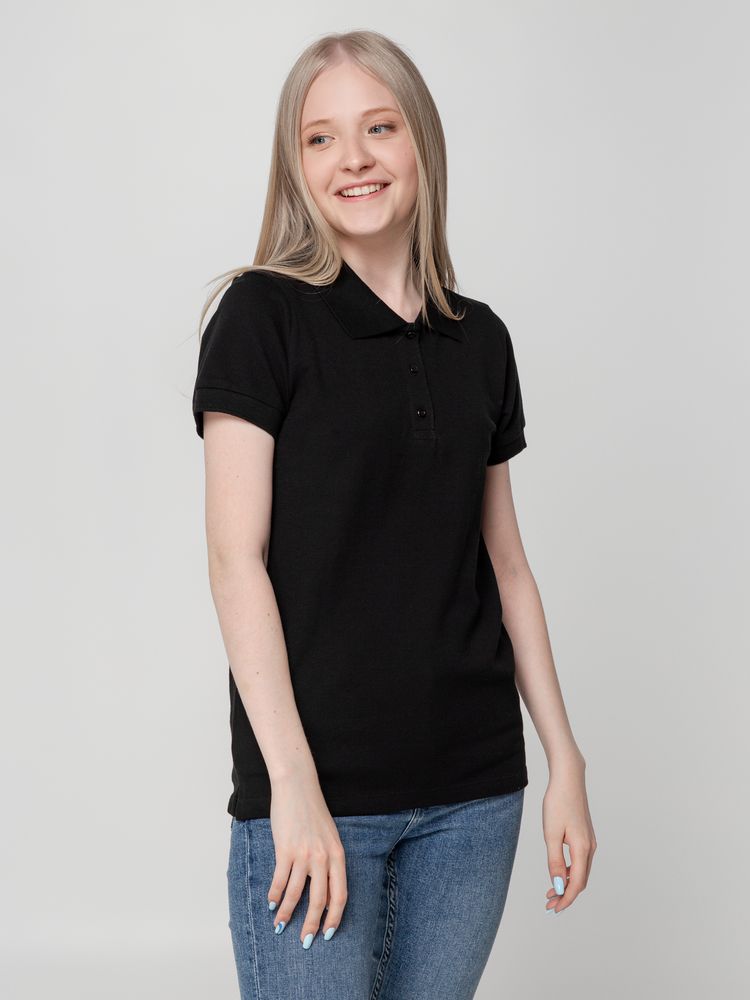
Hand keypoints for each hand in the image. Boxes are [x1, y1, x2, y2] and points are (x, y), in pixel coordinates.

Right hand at [266, 771, 347, 946]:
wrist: (298, 786)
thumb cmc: (313, 812)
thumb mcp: (329, 837)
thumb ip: (329, 863)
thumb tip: (324, 896)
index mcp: (338, 855)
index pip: (340, 895)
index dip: (334, 918)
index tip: (327, 934)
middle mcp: (323, 857)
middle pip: (319, 901)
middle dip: (311, 925)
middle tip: (305, 942)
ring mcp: (304, 854)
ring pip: (296, 894)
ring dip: (286, 913)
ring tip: (280, 926)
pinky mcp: (285, 849)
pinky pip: (280, 879)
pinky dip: (274, 895)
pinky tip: (270, 904)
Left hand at [542, 757, 596, 913]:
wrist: (568, 779)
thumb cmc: (558, 803)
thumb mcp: (551, 834)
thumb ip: (554, 861)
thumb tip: (558, 886)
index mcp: (582, 849)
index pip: (576, 883)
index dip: (566, 899)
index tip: (554, 909)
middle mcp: (590, 848)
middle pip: (580, 880)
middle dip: (566, 894)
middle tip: (549, 904)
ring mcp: (589, 841)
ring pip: (581, 871)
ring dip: (568, 883)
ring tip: (551, 891)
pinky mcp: (585, 835)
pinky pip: (580, 861)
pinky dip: (570, 871)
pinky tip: (558, 872)